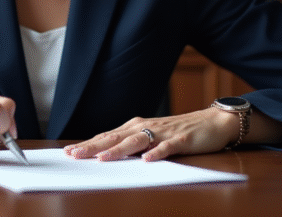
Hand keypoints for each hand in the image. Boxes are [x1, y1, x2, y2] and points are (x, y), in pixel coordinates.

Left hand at [64, 108, 239, 161]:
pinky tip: (148, 160)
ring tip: (103, 159)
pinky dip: (157, 153)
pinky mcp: (182, 139)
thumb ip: (131, 144)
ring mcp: (164, 133)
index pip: (107, 136)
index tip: (68, 152)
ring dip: (119, 149)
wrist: (212, 122)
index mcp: (136, 127)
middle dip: (94, 147)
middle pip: (116, 137)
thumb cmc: (178, 131)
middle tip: (74, 155)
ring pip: (137, 141)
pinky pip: (168, 147)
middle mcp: (146, 127)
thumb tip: (105, 153)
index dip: (88, 144)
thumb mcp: (151, 136)